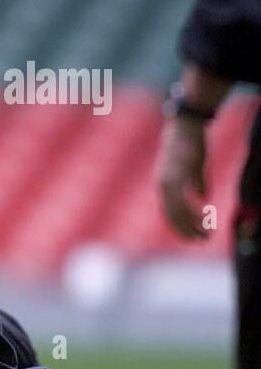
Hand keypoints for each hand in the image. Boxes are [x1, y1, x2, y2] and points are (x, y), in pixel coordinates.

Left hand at [155, 116, 209, 239]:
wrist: (185, 128)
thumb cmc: (188, 147)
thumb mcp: (192, 169)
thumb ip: (196, 184)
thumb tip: (202, 198)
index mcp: (164, 186)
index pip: (169, 213)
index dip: (180, 226)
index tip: (191, 238)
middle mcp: (163, 185)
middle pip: (172, 215)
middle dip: (187, 230)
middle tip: (201, 240)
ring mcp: (170, 180)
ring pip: (178, 210)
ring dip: (192, 223)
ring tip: (206, 233)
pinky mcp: (179, 175)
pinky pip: (185, 198)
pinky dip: (194, 209)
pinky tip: (204, 215)